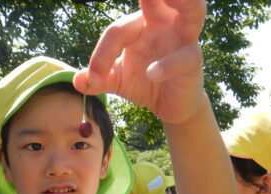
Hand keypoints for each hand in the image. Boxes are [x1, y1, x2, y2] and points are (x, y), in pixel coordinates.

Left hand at [74, 0, 205, 123]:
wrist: (169, 106)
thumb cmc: (145, 83)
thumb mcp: (117, 81)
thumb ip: (98, 79)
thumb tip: (77, 82)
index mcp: (141, 24)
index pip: (117, 30)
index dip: (102, 54)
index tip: (92, 80)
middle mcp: (163, 24)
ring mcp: (182, 38)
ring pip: (192, 9)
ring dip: (183, 0)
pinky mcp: (193, 60)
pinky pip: (185, 56)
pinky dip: (168, 64)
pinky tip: (152, 73)